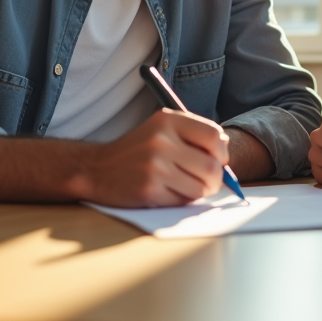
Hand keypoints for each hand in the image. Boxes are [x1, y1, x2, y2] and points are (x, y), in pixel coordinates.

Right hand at [83, 109, 228, 206]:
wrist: (95, 169)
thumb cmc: (136, 151)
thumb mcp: (162, 130)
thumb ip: (193, 136)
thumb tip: (226, 154)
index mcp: (168, 120)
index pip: (215, 136)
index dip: (221, 153)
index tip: (216, 160)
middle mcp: (161, 140)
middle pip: (212, 167)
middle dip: (215, 179)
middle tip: (206, 182)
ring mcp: (154, 165)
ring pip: (201, 187)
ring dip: (198, 192)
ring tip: (183, 186)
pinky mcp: (148, 189)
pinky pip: (183, 201)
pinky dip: (181, 201)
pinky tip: (167, 192)